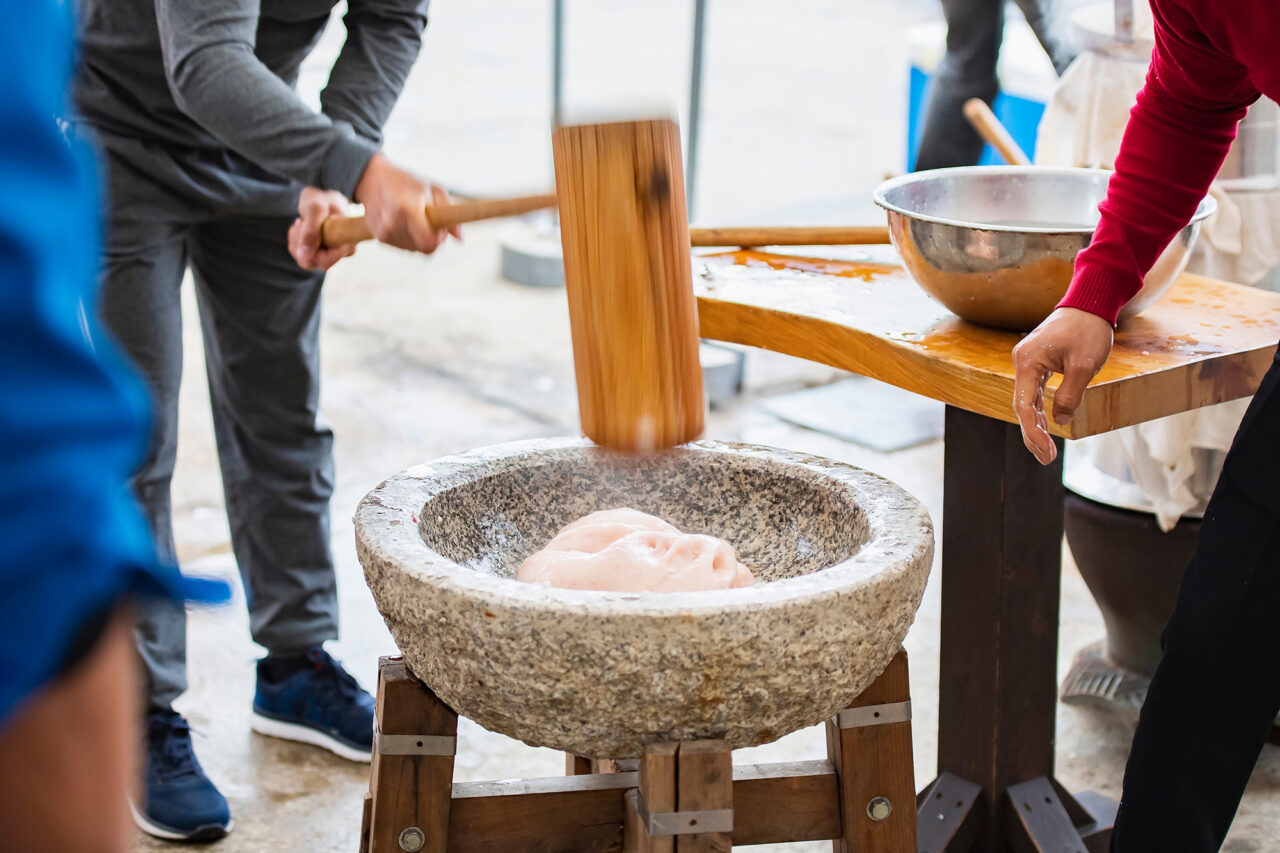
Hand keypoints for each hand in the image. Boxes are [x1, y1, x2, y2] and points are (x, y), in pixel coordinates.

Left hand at [289, 187, 356, 270]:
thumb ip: (310, 232)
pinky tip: (301, 227)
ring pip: (306, 260)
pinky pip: (303, 256)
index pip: (324, 261)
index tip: (305, 225)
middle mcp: (343, 252)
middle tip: (301, 222)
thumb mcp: (315, 209)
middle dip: (300, 243)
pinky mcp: (323, 253)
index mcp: (347, 242)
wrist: (321, 196)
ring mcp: (333, 253)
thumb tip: (304, 256)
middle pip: (313, 262)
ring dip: (297, 241)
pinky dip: (296, 241)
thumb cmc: (321, 199)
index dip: (310, 249)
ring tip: (301, 222)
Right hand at [353, 153, 459, 253]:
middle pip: (422, 249)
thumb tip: (460, 239)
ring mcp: (383, 232)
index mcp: (408, 208)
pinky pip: (402, 247)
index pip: (428, 244)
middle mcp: (392, 223)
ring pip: (412, 249)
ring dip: (418, 238)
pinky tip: (403, 221)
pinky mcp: (378, 237)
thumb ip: (450, 213)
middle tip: (428, 219)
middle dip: (430, 238)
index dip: (439, 239)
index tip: (440, 227)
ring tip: (414, 217)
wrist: (372, 177)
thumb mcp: (434, 189)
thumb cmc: (408, 182)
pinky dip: (407, 238)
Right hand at [1011, 307, 1114, 464]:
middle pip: (1021, 407)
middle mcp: (1021, 362)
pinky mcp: (1037, 362)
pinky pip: (1034, 391)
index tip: (1046, 453)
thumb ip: (1070, 396)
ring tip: (1047, 450)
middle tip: (1046, 459)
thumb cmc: (1088, 330)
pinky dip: (1040, 410)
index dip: (1033, 433)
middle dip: (1033, 434)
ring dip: (1036, 425)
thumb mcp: (1084, 366)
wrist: (1090, 302)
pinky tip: (1048, 425)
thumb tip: (1060, 421)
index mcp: (1027, 362)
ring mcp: (1028, 362)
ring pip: (1027, 401)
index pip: (1023, 406)